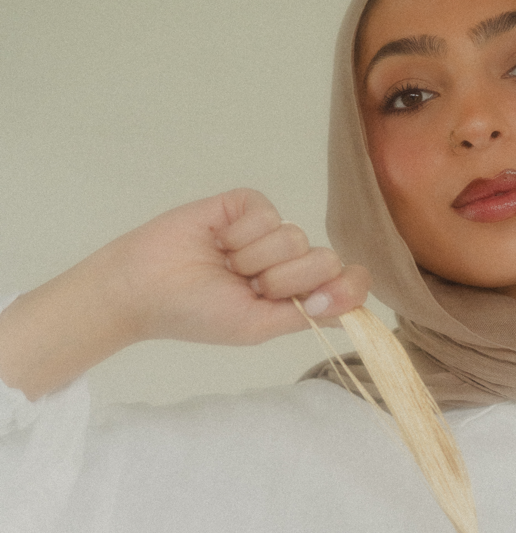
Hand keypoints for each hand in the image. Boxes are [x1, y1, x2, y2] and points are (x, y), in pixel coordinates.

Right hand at [105, 187, 369, 343]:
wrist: (146, 287)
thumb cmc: (198, 313)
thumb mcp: (258, 326)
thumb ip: (306, 315)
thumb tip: (352, 308)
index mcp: (295, 295)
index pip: (345, 284)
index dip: (345, 288)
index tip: (318, 300)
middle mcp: (287, 262)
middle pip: (324, 259)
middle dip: (284, 280)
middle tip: (247, 286)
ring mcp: (267, 233)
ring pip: (294, 236)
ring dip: (254, 258)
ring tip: (225, 265)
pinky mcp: (245, 206)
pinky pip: (267, 212)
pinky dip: (242, 233)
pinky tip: (219, 241)